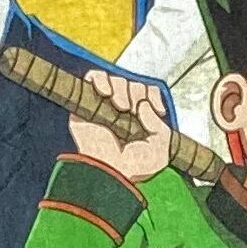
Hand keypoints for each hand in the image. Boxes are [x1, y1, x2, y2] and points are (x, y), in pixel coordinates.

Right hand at [70, 68, 172, 184]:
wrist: (106, 170)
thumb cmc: (131, 167)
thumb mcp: (159, 151)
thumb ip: (160, 128)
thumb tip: (143, 104)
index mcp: (139, 120)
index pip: (148, 93)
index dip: (154, 96)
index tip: (158, 110)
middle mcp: (122, 111)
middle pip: (135, 85)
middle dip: (137, 94)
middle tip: (130, 111)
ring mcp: (104, 106)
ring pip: (116, 80)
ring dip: (121, 89)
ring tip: (120, 106)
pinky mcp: (86, 103)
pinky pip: (94, 77)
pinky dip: (101, 79)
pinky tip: (106, 93)